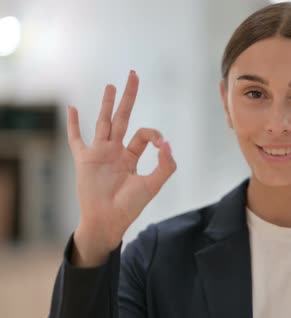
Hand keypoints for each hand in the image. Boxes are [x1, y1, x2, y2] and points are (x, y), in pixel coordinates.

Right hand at [67, 70, 175, 266]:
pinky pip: (77, 139)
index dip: (154, 134)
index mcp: (132, 156)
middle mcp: (116, 151)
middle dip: (128, 97)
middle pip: (123, 117)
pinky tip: (73, 108)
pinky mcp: (84, 159)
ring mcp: (99, 153)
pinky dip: (74, 124)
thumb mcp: (153, 184)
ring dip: (106, 103)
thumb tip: (168, 142)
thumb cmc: (130, 206)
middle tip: (133, 75)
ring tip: (110, 85)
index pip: (144, 134)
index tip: (161, 144)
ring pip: (103, 122)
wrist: (108, 220)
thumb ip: (165, 165)